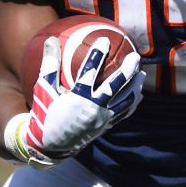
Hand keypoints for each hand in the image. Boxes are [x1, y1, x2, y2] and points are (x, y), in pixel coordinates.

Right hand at [7, 36, 143, 167]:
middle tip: (136, 56)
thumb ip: (50, 65)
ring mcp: (102, 118)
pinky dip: (132, 103)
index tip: (104, 39)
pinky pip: (123, 113)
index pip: (90, 71)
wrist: (48, 146)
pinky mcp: (105, 127)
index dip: (98, 54)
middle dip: (128, 69)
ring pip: (125, 100)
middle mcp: (94, 108)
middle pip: (116, 84)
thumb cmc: (44, 114)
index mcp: (78, 98)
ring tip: (142, 75)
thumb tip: (49, 40)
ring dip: (135, 86)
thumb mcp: (43, 90)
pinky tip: (137, 96)